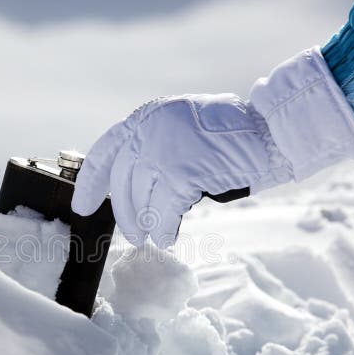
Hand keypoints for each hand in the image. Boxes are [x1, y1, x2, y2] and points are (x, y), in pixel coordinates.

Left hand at [71, 94, 271, 247]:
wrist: (271, 132)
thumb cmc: (234, 136)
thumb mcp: (184, 129)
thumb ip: (157, 146)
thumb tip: (131, 186)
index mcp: (149, 116)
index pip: (106, 150)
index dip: (91, 182)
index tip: (82, 205)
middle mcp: (150, 129)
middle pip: (122, 182)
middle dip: (124, 213)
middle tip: (131, 235)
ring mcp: (164, 150)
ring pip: (141, 199)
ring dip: (146, 224)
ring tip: (153, 238)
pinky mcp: (181, 172)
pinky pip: (164, 212)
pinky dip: (164, 229)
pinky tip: (168, 237)